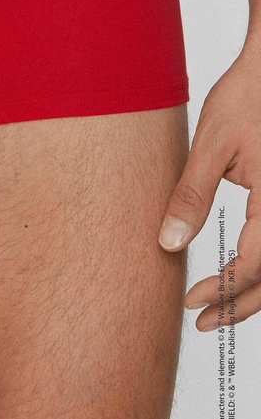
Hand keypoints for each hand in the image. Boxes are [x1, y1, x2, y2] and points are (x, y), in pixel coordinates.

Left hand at [158, 38, 260, 331]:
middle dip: (241, 303)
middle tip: (204, 321)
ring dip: (255, 290)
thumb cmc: (246, 98)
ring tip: (220, 305)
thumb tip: (167, 244)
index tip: (190, 301)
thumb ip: (191, 196)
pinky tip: (241, 271)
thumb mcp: (211, 146)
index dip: (223, 290)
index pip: (254, 265)